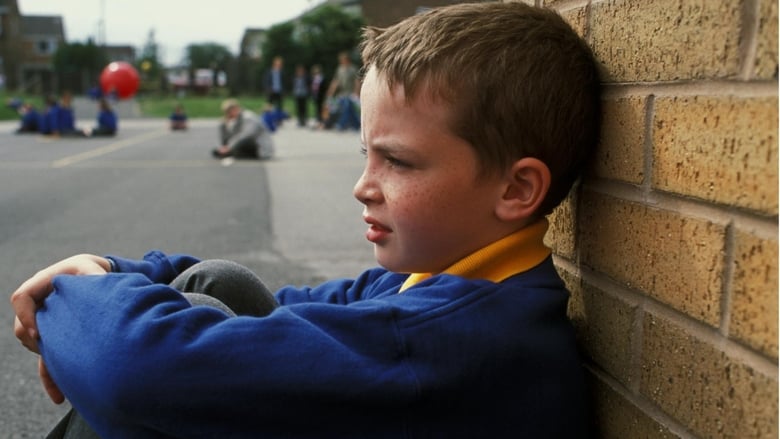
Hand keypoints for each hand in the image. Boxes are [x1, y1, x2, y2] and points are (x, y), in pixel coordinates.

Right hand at [10, 254, 109, 402]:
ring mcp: (43, 323)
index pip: (21, 298)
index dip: (26, 315)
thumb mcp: (92, 270)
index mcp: (41, 284)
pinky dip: (51, 378)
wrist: (96, 277)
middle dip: (38, 342)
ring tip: (68, 365)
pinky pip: (46, 360)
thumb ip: (93, 277)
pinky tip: (59, 397)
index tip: (39, 332)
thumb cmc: (91, 271)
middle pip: (22, 327)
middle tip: (56, 350)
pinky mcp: (54, 338)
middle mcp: (38, 305)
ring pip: (34, 345)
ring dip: (47, 357)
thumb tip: (100, 286)